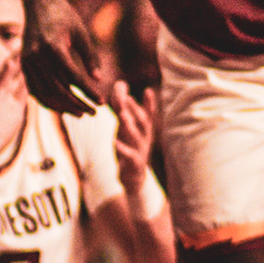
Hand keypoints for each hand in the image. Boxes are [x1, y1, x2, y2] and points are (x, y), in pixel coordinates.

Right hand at [22, 0, 103, 115]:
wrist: (38, 3)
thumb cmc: (64, 16)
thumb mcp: (81, 33)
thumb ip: (90, 56)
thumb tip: (98, 80)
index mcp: (53, 46)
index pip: (73, 77)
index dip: (88, 92)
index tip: (102, 102)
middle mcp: (37, 56)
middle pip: (58, 89)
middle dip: (76, 104)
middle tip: (93, 113)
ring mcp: (27, 61)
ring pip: (44, 93)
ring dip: (62, 107)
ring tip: (80, 113)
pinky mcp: (24, 64)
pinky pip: (34, 89)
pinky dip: (48, 100)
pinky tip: (62, 106)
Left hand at [107, 79, 157, 200]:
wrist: (133, 177)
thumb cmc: (129, 148)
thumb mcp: (127, 129)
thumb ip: (124, 109)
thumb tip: (120, 85)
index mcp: (143, 130)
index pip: (149, 114)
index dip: (150, 104)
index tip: (148, 90)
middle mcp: (144, 138)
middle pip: (143, 122)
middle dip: (136, 110)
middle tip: (127, 98)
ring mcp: (140, 151)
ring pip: (136, 137)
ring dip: (130, 125)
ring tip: (122, 115)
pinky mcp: (133, 163)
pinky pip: (128, 155)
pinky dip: (122, 148)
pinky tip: (114, 141)